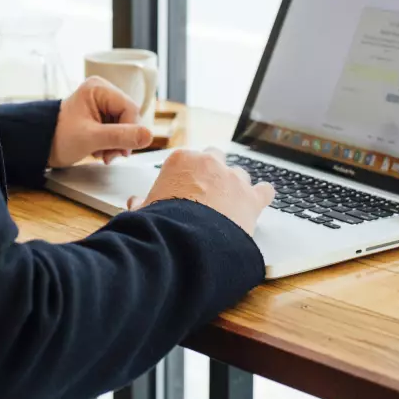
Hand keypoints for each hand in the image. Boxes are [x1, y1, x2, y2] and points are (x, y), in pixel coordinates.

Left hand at [48, 76, 154, 167]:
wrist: (42, 146)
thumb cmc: (59, 138)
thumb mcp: (91, 138)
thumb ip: (120, 136)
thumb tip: (149, 136)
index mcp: (98, 88)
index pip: (129, 108)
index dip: (130, 131)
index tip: (122, 151)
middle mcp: (102, 91)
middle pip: (129, 117)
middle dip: (122, 139)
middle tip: (110, 156)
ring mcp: (102, 103)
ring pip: (125, 125)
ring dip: (117, 144)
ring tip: (102, 154)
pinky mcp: (101, 115)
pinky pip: (118, 129)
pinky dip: (112, 143)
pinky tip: (101, 150)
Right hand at [127, 148, 274, 236]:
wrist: (187, 240)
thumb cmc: (163, 223)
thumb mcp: (145, 210)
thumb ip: (142, 202)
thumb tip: (134, 203)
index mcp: (182, 159)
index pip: (188, 159)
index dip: (187, 175)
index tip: (185, 187)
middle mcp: (210, 162)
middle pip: (216, 158)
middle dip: (213, 173)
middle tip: (207, 192)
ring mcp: (233, 178)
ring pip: (239, 174)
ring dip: (236, 186)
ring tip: (230, 204)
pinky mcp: (251, 198)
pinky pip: (265, 190)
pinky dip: (262, 196)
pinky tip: (258, 202)